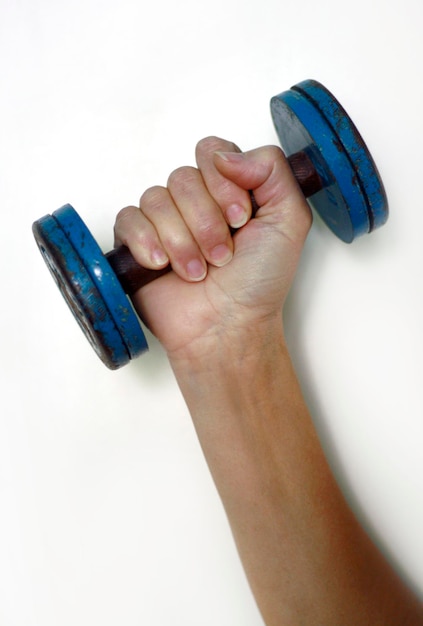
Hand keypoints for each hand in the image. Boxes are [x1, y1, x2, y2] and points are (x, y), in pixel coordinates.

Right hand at [113, 137, 310, 360]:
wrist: (228, 327)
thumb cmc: (259, 283)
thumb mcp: (289, 221)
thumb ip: (272, 170)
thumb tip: (224, 155)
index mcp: (229, 191)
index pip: (213, 154)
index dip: (224, 185)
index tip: (241, 220)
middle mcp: (195, 202)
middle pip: (183, 177)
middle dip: (206, 222)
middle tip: (222, 257)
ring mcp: (164, 221)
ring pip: (156, 199)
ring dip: (181, 240)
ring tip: (197, 272)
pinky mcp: (136, 243)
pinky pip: (128, 219)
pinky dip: (146, 242)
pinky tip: (162, 266)